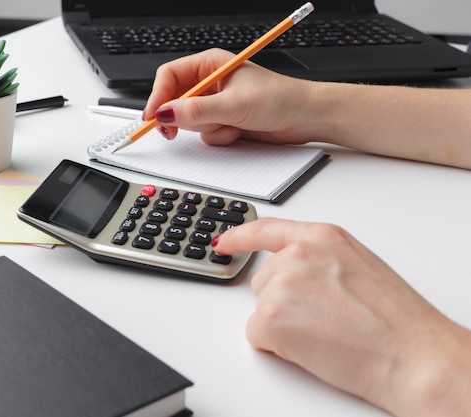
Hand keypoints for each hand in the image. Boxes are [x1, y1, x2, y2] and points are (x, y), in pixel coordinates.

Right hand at [144, 48, 317, 145]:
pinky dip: (219, 136)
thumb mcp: (234, 104)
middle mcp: (210, 83)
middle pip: (175, 100)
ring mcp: (216, 104)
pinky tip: (237, 131)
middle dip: (182, 117)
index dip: (157, 96)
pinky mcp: (223, 122)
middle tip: (176, 130)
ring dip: (207, 128)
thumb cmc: (280, 98)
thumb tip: (165, 113)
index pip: (169, 76)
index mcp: (211, 64)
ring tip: (229, 123)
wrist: (305, 117)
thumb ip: (196, 110)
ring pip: (190, 121)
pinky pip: (205, 134)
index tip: (153, 117)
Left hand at [212, 217, 470, 416]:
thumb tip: (293, 274)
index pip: (266, 229)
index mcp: (322, 237)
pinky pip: (257, 335)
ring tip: (325, 332)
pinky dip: (277, 346)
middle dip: (283, 301)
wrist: (413, 356)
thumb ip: (319, 259)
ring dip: (282, 325)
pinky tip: (312, 347)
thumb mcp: (357, 265)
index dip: (239, 236)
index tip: (222, 242)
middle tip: (324, 318)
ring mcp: (281, 284)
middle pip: (263, 280)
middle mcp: (297, 253)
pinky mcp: (270, 318)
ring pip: (260, 309)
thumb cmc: (396, 319)